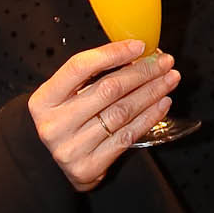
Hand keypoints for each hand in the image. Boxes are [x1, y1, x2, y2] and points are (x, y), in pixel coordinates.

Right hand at [28, 40, 179, 191]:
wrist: (57, 164)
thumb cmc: (68, 119)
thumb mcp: (68, 94)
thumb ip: (93, 75)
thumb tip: (136, 52)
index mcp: (44, 99)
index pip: (80, 67)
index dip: (113, 53)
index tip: (140, 46)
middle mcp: (54, 124)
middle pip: (107, 90)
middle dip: (142, 73)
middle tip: (164, 63)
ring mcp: (71, 147)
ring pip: (121, 112)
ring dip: (151, 93)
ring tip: (169, 80)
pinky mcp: (88, 166)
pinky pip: (127, 136)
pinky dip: (149, 117)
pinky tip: (162, 104)